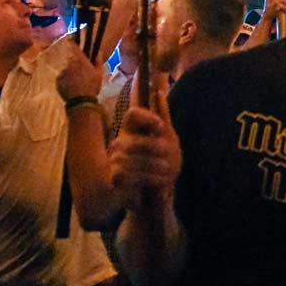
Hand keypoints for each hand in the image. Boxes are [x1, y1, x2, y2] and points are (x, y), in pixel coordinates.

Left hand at [56, 41, 103, 99]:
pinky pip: (62, 78)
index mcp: (80, 61)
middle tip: (82, 72)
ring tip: (78, 83)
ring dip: (71, 73)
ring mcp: (62, 72)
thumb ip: (98, 61)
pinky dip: (66, 81)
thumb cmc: (92, 87)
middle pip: (71, 60)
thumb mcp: (99, 74)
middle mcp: (69, 64)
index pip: (74, 47)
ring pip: (67, 69)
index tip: (72, 38)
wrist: (80, 101)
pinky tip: (72, 87)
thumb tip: (98, 51)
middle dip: (76, 64)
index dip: (72, 41)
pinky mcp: (58, 81)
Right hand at [108, 77, 181, 212]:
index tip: (162, 128)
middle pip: (135, 140)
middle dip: (154, 147)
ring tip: (167, 169)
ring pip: (133, 159)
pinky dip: (149, 178)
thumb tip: (158, 91)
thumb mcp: (166, 139)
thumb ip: (162, 117)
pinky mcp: (116, 178)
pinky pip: (131, 175)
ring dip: (154, 165)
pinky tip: (161, 180)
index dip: (147, 118)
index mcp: (132, 130)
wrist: (152, 194)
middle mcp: (120, 143)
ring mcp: (115, 161)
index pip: (132, 115)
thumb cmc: (159, 162)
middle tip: (170, 153)